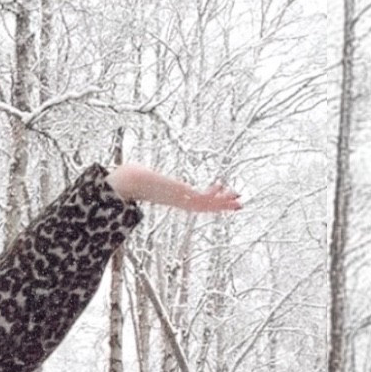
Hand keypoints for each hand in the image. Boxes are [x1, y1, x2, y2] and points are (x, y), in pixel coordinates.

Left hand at [107, 164, 240, 212]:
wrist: (132, 181)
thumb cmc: (134, 178)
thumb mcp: (145, 175)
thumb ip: (142, 173)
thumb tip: (131, 166)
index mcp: (175, 197)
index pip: (197, 200)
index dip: (210, 198)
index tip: (220, 193)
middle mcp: (180, 200)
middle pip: (205, 206)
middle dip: (222, 205)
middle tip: (238, 205)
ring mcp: (181, 200)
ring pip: (208, 205)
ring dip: (224, 203)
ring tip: (239, 202)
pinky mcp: (181, 196)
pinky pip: (203, 198)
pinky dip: (215, 196)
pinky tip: (223, 189)